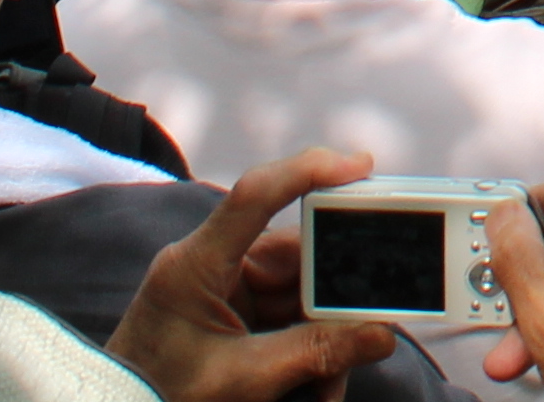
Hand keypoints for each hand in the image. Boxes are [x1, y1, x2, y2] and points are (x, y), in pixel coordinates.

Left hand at [103, 148, 403, 401]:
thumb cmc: (162, 396)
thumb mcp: (242, 380)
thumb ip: (313, 354)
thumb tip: (382, 335)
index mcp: (195, 265)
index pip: (253, 195)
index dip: (308, 170)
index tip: (362, 166)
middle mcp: (212, 265)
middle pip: (295, 255)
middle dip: (334, 300)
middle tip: (369, 328)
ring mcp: (224, 289)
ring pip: (300, 292)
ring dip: (324, 335)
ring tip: (328, 388)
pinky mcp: (234, 313)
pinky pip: (288, 317)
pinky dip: (308, 348)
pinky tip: (317, 386)